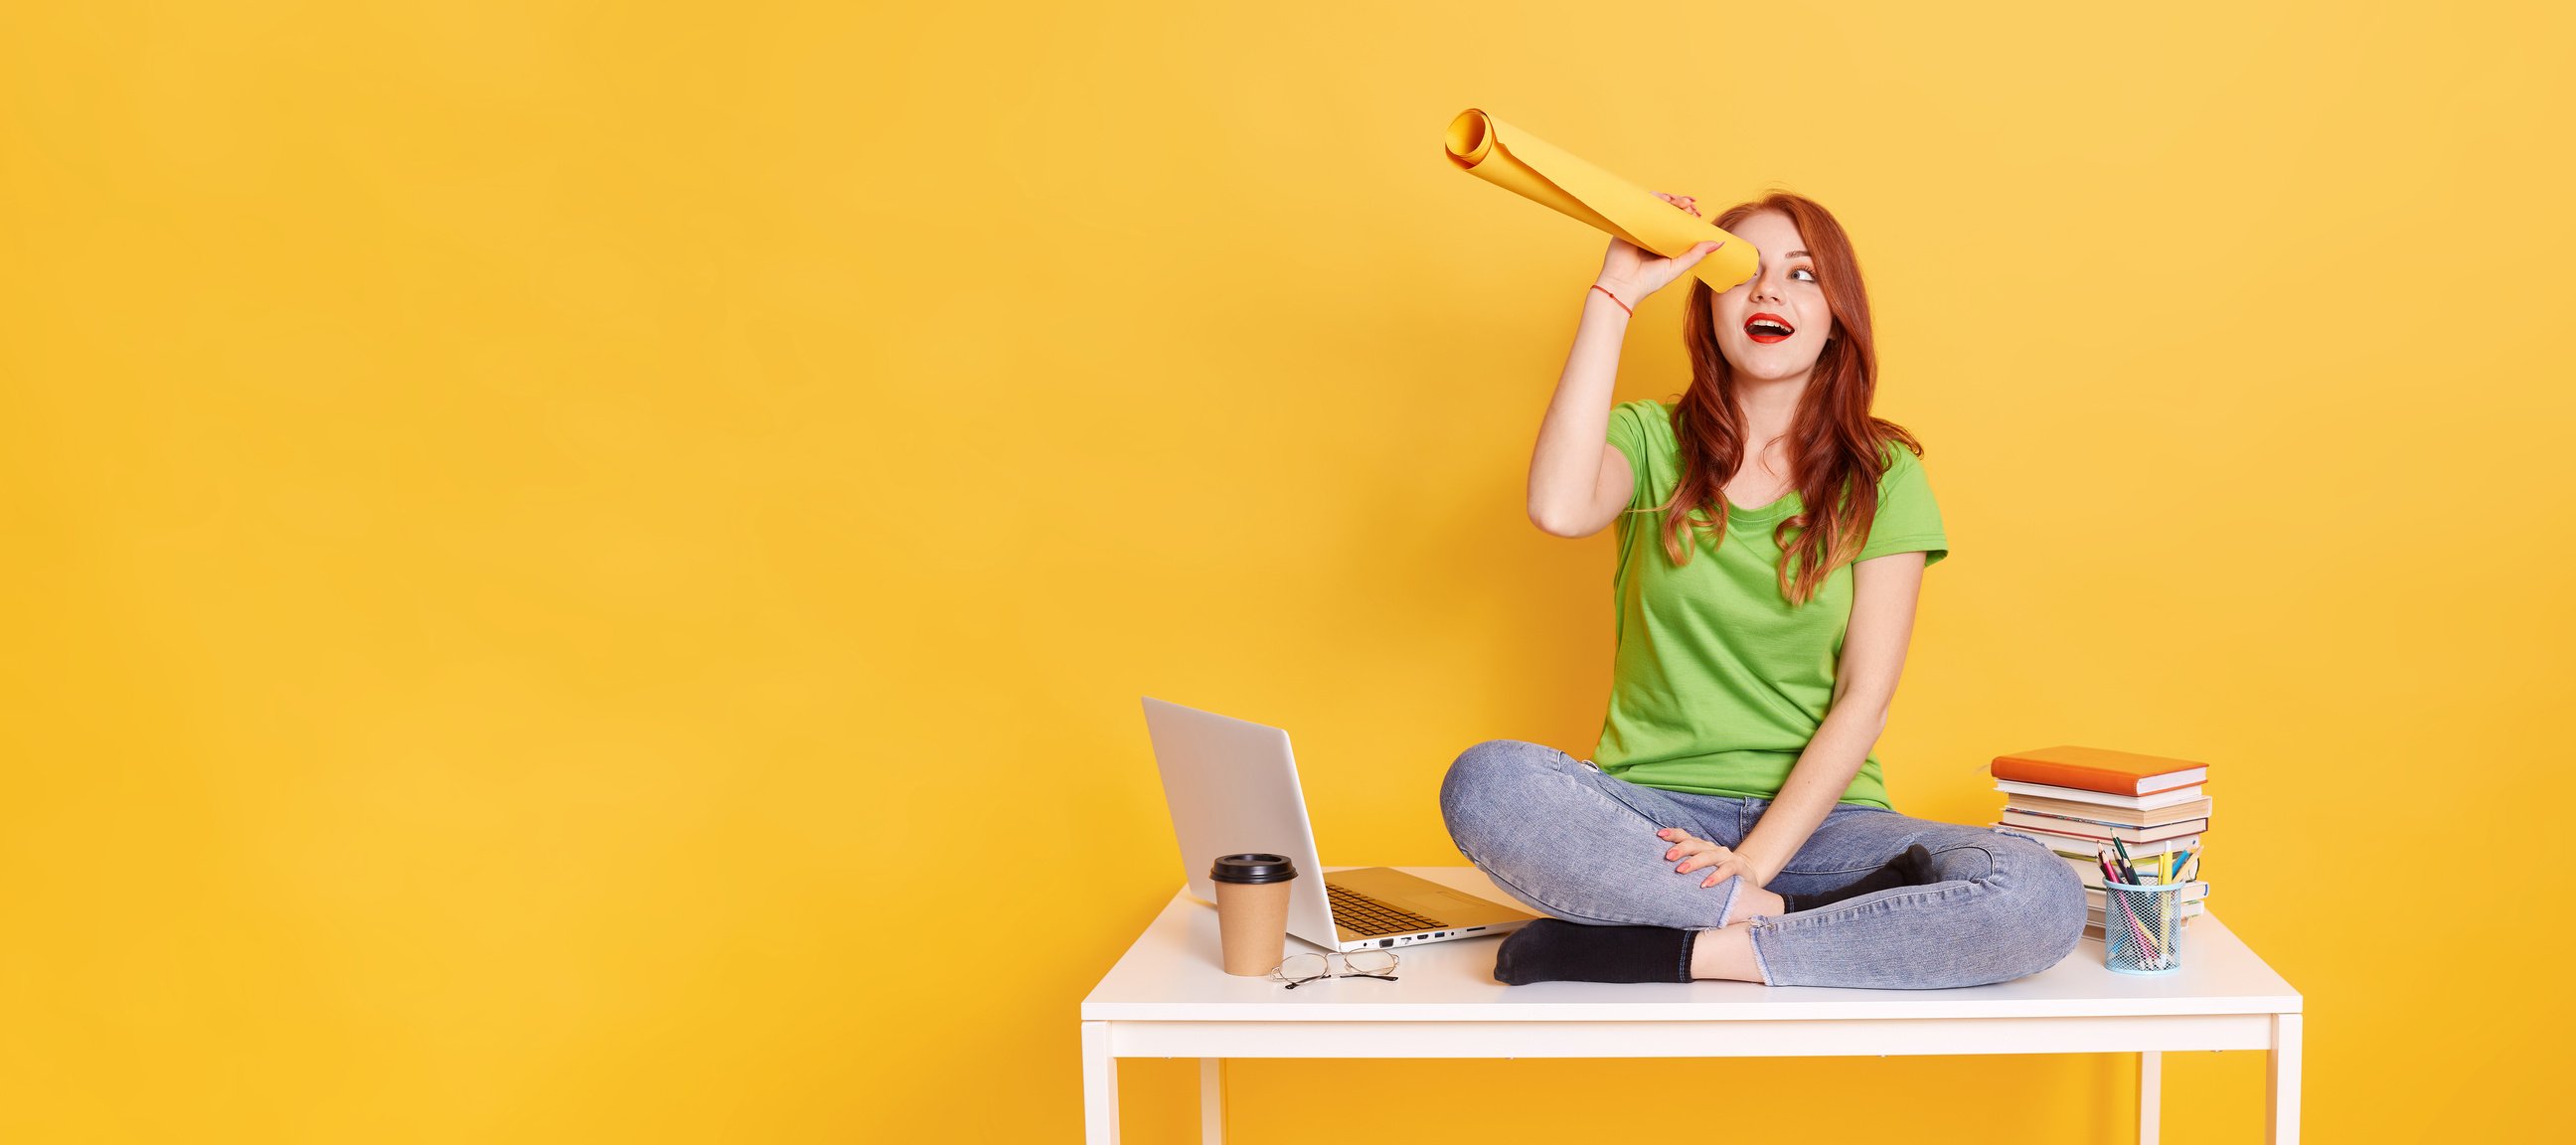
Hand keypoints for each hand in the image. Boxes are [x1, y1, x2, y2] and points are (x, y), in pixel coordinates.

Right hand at [1594, 190, 1723, 304]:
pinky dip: (1652, 199)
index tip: (1697, 213)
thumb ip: (1696, 255)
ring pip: (1655, 207)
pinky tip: (1664, 200)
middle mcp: (1652, 234)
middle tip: (1691, 206)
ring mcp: (1639, 228)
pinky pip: (1640, 207)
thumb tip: (1718, 243)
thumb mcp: (1677, 267)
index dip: (1688, 215)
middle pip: (1667, 212)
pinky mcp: (1628, 225)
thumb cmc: (1648, 282)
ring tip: (1681, 202)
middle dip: (1681, 204)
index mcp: (1663, 243)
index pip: (1678, 223)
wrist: (1623, 286)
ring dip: (1670, 199)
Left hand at [1657, 826, 1768, 890]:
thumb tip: (1657, 871)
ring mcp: (1724, 856)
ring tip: (1681, 870)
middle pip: (1694, 844)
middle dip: (1680, 849)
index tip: (1659, 834)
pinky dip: (1716, 876)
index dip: (1672, 834)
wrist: (1746, 875)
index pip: (1684, 836)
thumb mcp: (1699, 867)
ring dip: (1694, 862)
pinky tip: (1705, 884)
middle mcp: (1710, 848)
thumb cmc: (1715, 872)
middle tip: (1667, 856)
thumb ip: (1684, 864)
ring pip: (1708, 856)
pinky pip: (1727, 870)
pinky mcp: (1737, 866)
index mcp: (1699, 846)